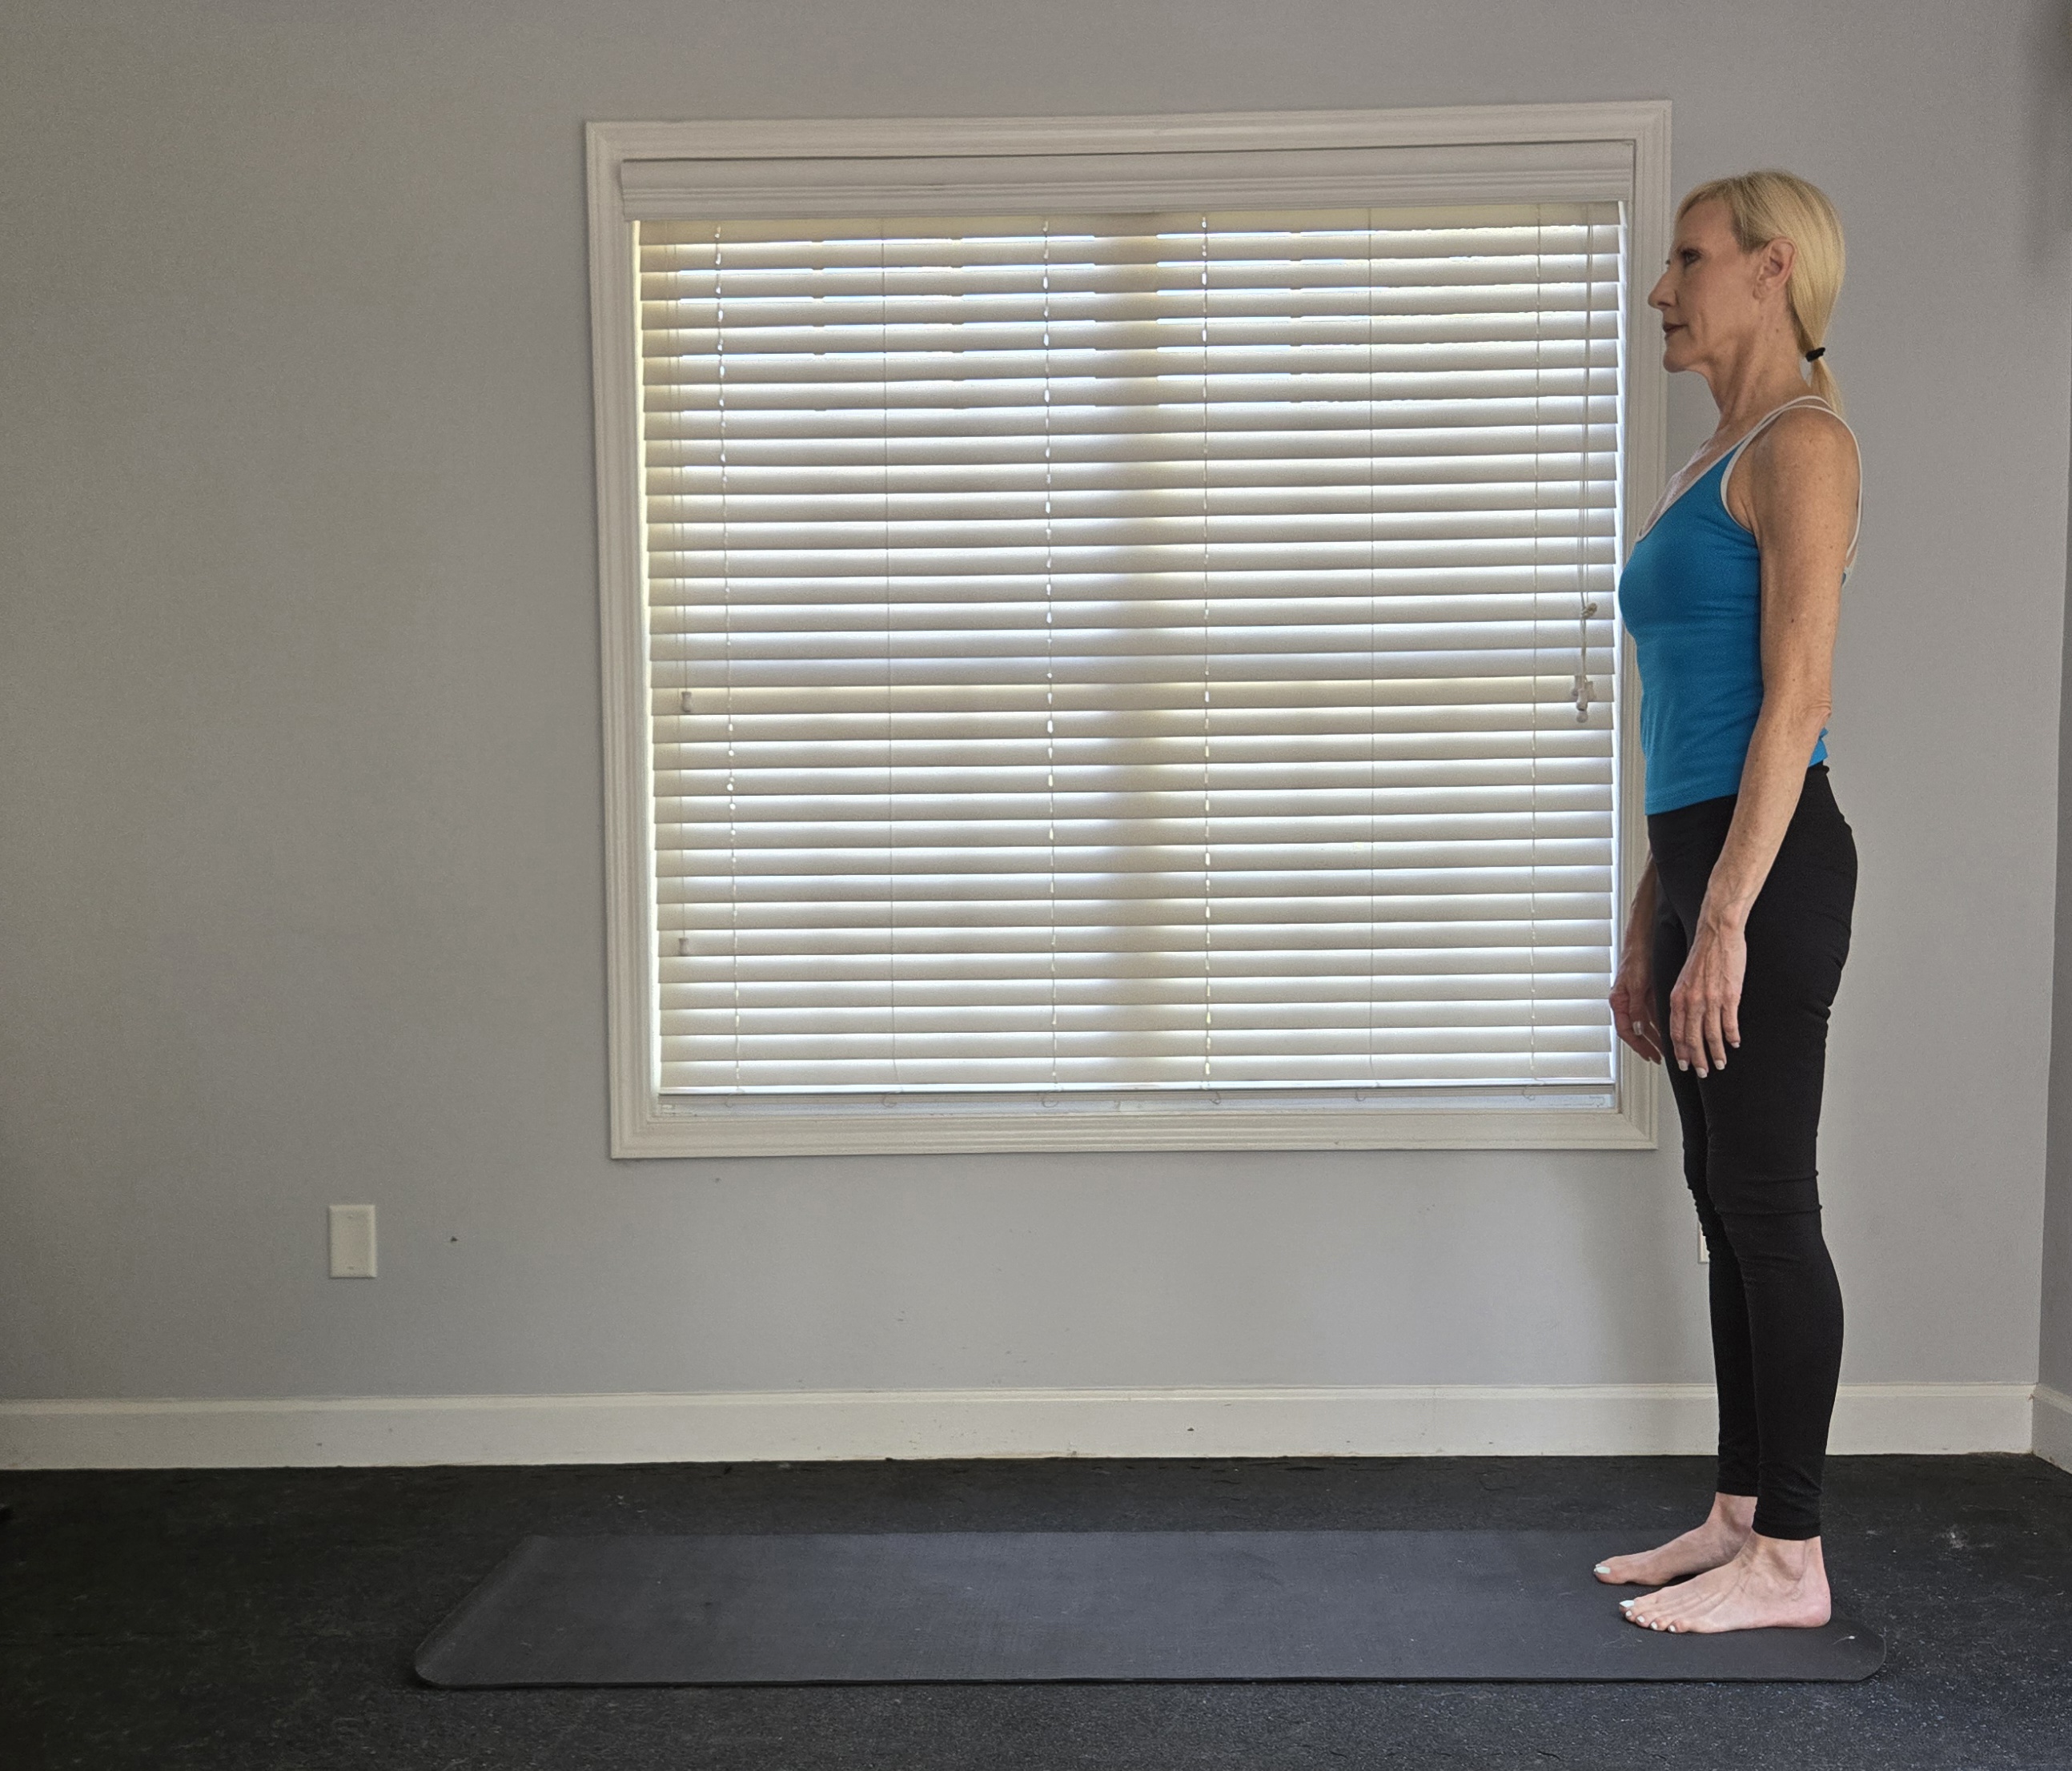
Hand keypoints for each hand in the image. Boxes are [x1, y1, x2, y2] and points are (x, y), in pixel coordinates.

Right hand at [1608, 942, 1663, 1064]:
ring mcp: (1636, 998)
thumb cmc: (1635, 958)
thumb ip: (1637, 1008)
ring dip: (1655, 1036)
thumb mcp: (1637, 986)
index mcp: (1618, 1002)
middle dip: (1647, 1045)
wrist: (1642, 941)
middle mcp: (1626, 1002)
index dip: (1638, 1046)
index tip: (1649, 1055)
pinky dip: (1659, 1023)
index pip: (1626, 1031)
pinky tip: (1668, 1028)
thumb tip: (1639, 1028)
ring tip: (1666, 1046)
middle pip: (1636, 1030)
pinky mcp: (1646, 992)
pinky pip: (1652, 1013)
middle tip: (1659, 1056)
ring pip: (1645, 1023)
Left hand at [1668, 917, 1744, 1076]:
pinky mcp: (1730, 996)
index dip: (1680, 1051)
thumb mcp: (1684, 978)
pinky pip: (1729, 1023)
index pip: (1676, 1032)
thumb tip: (1684, 1018)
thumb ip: (1683, 999)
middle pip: (1692, 1039)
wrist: (1717, 934)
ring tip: (1720, 1064)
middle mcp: (1692, 1001)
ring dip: (1716, 1053)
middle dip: (1697, 1059)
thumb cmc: (1703, 954)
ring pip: (1711, 1035)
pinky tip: (1734, 1044)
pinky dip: (1732, 1036)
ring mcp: (1711, 1000)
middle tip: (1702, 1072)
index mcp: (1678, 997)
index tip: (1684, 1063)